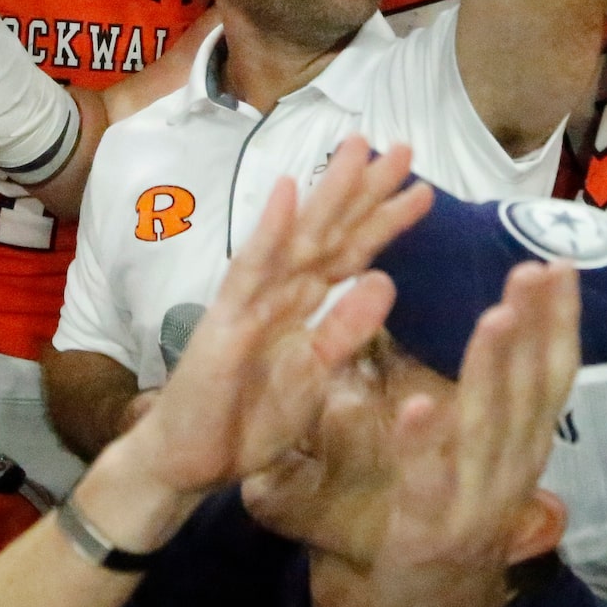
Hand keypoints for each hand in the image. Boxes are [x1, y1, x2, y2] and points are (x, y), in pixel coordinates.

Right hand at [111, 137, 428, 500]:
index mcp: (301, 306)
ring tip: (357, 148)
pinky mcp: (226, 320)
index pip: (350, 254)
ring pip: (298, 239)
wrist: (184, 460)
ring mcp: (250, 301)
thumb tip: (385, 282)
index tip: (422, 188)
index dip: (383, 221)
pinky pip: (251, 270)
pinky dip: (270, 229)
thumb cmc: (244, 420)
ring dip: (327, 192)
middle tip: (401, 146)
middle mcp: (278, 292)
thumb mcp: (313, 376)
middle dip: (364, 190)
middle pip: (330, 233)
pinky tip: (288, 190)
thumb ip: (344, 331)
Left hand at [370, 258, 578, 606]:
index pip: (553, 374)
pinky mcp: (428, 530)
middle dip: (533, 327)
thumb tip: (519, 322)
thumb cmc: (461, 516)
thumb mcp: (495, 455)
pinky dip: (426, 447)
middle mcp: (511, 467)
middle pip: (527, 390)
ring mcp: (474, 501)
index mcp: (526, 444)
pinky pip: (427, 483)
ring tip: (493, 318)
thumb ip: (508, 398)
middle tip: (534, 269)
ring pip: (487, 428)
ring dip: (492, 372)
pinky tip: (420, 407)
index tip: (561, 262)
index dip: (560, 320)